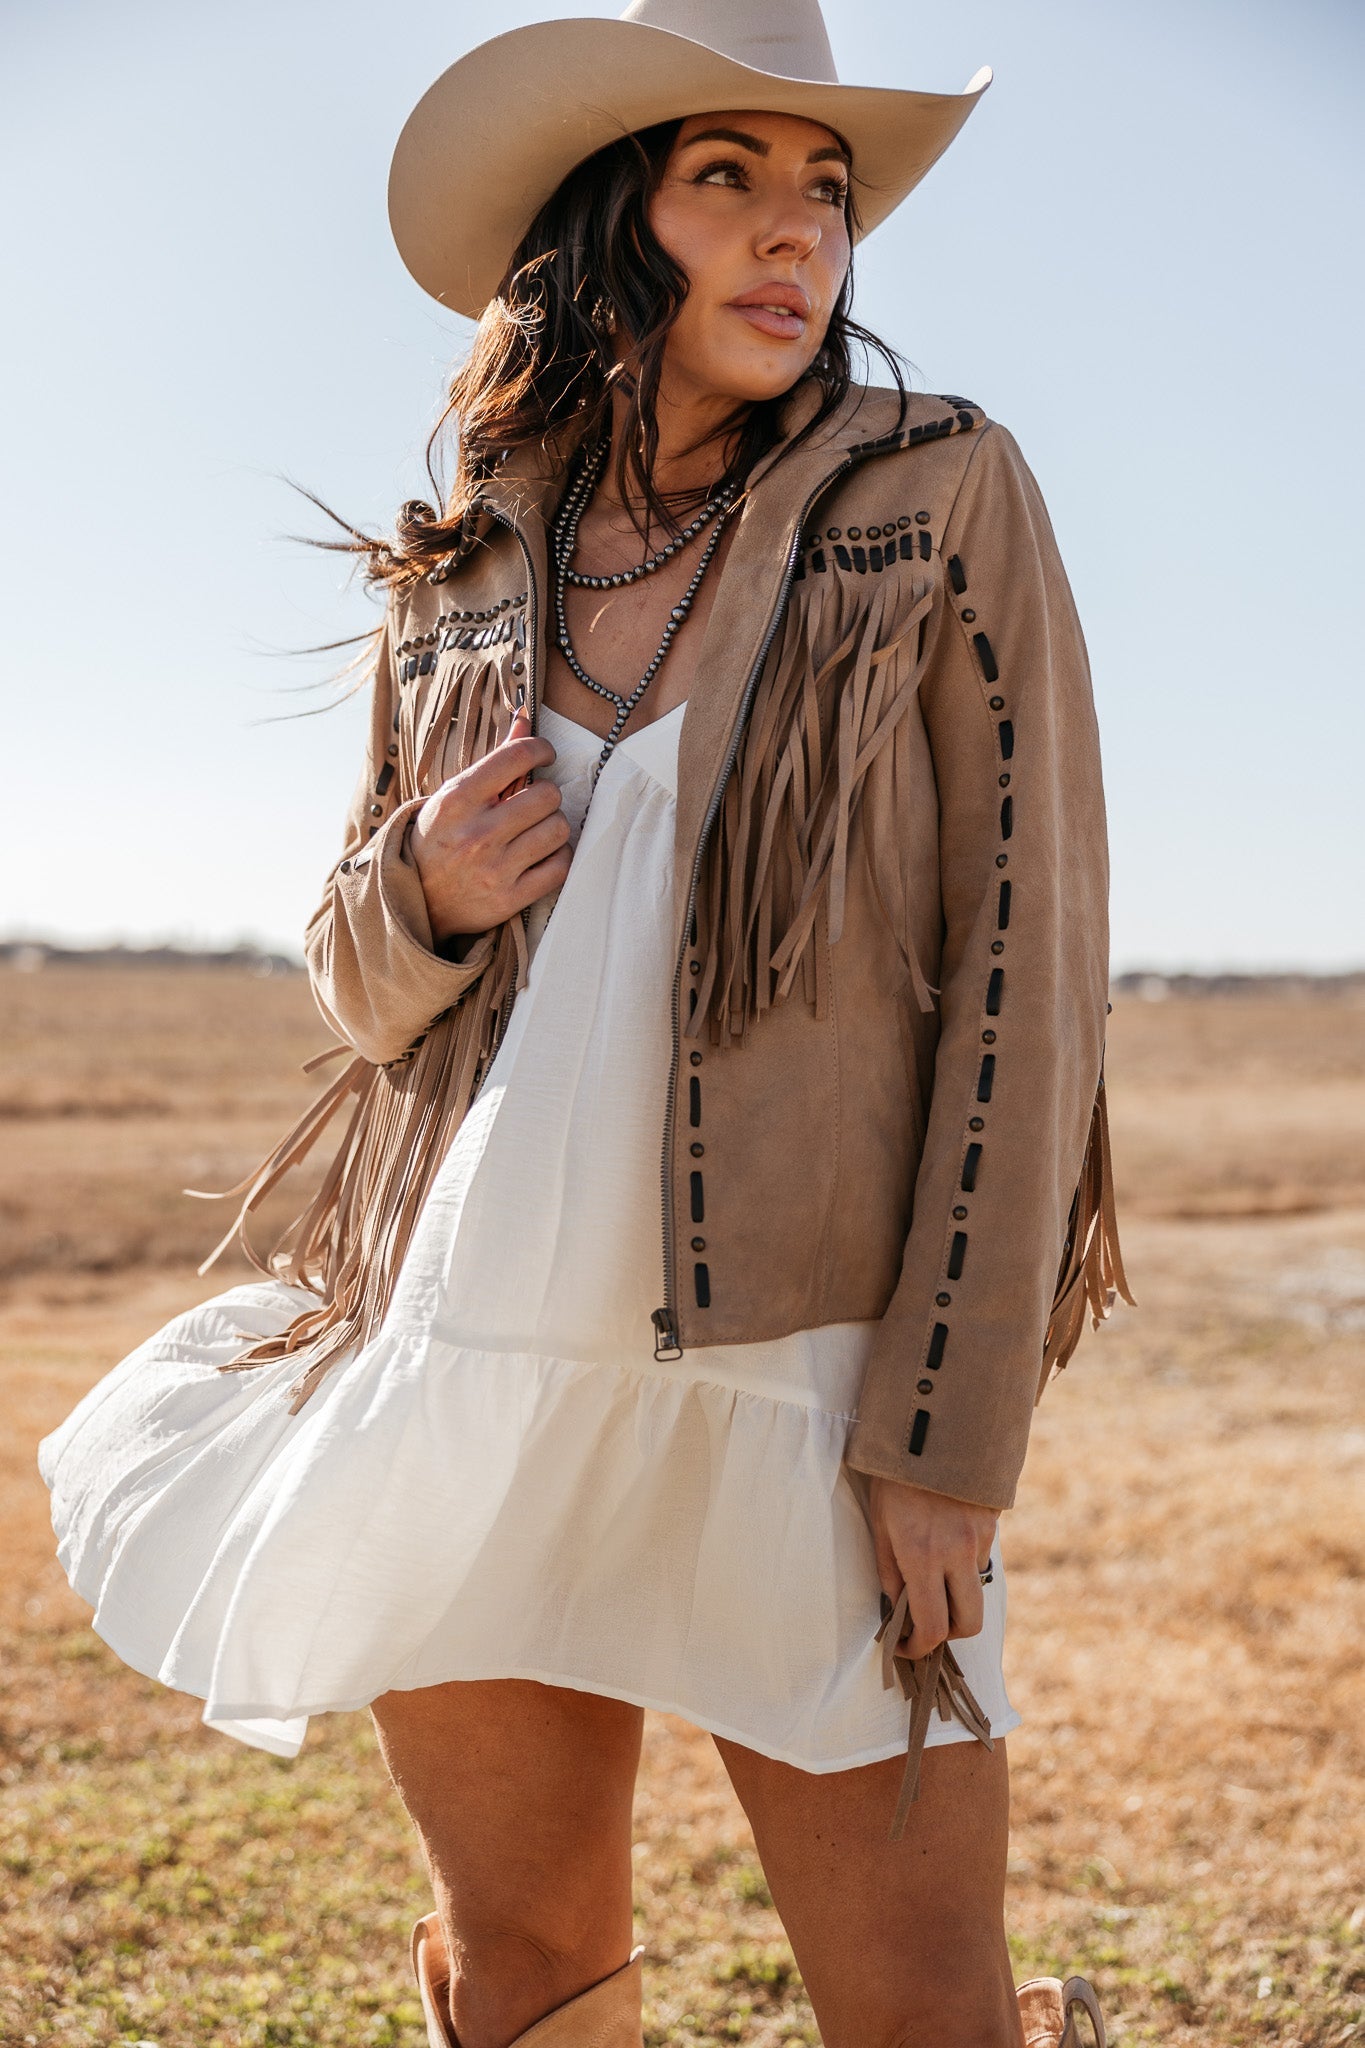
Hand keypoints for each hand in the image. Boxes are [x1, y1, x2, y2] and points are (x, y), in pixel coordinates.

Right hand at [407, 705, 571, 942]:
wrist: (416, 899)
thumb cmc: (440, 839)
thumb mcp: (454, 795)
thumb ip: (495, 759)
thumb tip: (525, 717)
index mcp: (457, 799)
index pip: (517, 757)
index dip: (541, 750)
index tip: (544, 755)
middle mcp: (476, 834)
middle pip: (547, 795)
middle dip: (545, 794)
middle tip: (534, 802)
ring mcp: (494, 869)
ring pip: (559, 829)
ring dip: (554, 826)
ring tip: (537, 829)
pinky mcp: (509, 899)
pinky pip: (560, 867)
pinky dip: (558, 857)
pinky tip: (543, 854)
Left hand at [868, 1476, 997, 1660]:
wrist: (931, 1425)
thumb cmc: (893, 1474)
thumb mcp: (879, 1522)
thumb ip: (889, 1570)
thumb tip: (896, 1609)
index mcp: (922, 1555)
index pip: (932, 1626)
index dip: (918, 1647)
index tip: (904, 1644)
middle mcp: (957, 1551)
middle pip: (969, 1624)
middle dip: (948, 1633)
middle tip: (925, 1622)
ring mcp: (980, 1537)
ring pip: (976, 1590)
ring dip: (955, 1593)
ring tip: (931, 1569)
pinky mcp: (993, 1523)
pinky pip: (981, 1559)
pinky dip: (964, 1564)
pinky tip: (945, 1539)